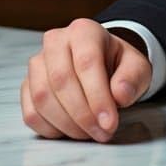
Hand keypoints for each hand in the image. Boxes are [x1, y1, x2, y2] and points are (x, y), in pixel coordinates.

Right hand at [21, 18, 152, 142]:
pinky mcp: (27, 85)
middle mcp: (55, 41)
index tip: (110, 123)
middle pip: (61, 80)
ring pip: (42, 97)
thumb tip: (119, 95)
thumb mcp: (137, 67)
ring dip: (66, 124)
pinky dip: (50, 129)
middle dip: (82, 115)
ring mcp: (37, 63)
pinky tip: (71, 132)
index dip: (97, 97)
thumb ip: (132, 78)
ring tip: (90, 134)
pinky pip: (31, 112)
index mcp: (84, 31)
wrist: (102, 64)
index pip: (86, 63)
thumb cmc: (118, 65)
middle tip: (102, 133)